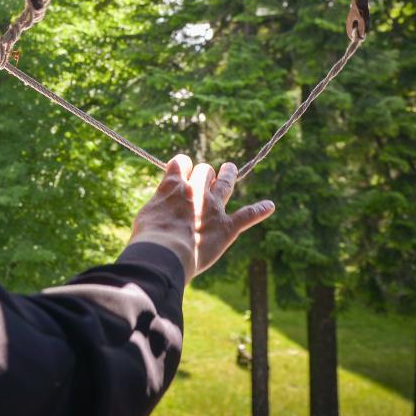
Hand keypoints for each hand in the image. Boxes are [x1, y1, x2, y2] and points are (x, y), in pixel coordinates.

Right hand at [127, 154, 273, 280]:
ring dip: (229, 174)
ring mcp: (214, 208)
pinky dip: (259, 210)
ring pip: (225, 184)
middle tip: (203, 178)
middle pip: (205, 170)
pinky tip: (269, 206)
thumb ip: (159, 205)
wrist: (165, 253)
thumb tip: (161, 209)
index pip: (181, 163)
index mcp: (174, 186)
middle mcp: (196, 191)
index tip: (181, 171)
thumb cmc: (149, 236)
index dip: (182, 166)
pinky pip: (247, 215)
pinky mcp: (227, 227)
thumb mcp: (146, 214)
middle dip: (204, 173)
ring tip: (230, 168)